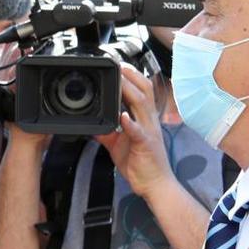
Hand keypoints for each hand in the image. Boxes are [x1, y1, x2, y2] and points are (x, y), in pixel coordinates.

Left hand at [92, 65, 171, 197]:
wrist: (155, 184)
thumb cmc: (141, 164)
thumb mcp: (119, 145)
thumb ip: (108, 132)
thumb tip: (94, 125)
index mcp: (145, 119)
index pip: (142, 91)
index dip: (132, 76)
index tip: (119, 65)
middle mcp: (149, 121)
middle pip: (144, 91)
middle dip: (132, 76)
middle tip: (118, 64)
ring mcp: (149, 131)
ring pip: (142, 105)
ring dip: (131, 91)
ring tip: (120, 81)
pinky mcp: (145, 145)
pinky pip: (138, 131)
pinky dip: (130, 123)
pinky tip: (123, 117)